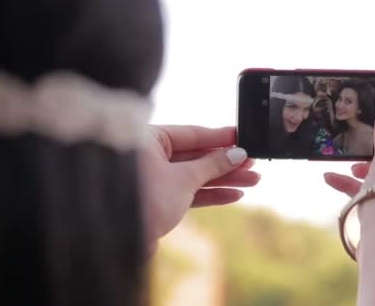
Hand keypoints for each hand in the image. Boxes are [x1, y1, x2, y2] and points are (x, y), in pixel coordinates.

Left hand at [140, 125, 259, 244]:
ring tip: (253, 180)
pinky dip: (211, 193)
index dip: (220, 137)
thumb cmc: (145, 200)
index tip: (242, 137)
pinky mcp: (161, 200)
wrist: (121, 241)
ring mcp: (156, 179)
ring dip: (225, 179)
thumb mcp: (184, 178)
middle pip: (197, 155)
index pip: (191, 134)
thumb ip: (213, 164)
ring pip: (196, 175)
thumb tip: (237, 153)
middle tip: (253, 162)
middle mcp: (150, 156)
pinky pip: (190, 191)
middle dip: (227, 162)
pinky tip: (234, 195)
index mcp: (149, 140)